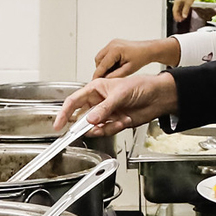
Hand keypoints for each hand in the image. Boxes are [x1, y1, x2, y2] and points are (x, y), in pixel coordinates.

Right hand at [54, 73, 178, 135]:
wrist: (158, 97)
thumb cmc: (140, 86)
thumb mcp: (120, 95)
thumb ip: (104, 109)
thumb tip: (90, 119)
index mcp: (95, 89)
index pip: (73, 101)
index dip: (64, 113)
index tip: (58, 124)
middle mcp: (98, 102)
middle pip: (82, 117)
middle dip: (85, 124)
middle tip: (86, 129)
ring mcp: (106, 113)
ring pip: (95, 126)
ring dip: (104, 126)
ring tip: (117, 120)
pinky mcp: (115, 122)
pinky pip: (107, 130)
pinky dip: (114, 128)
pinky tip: (124, 120)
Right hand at [92, 38, 180, 78]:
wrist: (148, 50)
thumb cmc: (141, 58)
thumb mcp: (128, 70)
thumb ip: (115, 75)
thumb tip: (105, 80)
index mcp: (115, 50)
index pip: (101, 65)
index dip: (98, 75)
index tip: (95, 82)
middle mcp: (112, 44)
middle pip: (98, 60)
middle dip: (100, 70)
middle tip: (106, 78)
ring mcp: (112, 43)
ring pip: (100, 57)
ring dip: (103, 65)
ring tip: (113, 72)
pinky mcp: (113, 44)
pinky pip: (105, 54)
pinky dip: (107, 61)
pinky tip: (115, 66)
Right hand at [172, 0, 198, 22]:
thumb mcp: (188, 4)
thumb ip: (185, 10)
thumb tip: (184, 16)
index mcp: (177, 1)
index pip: (175, 10)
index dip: (176, 16)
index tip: (178, 20)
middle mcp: (177, 0)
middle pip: (176, 9)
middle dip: (178, 15)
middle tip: (180, 20)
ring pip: (179, 7)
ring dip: (180, 12)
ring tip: (183, 17)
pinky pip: (181, 5)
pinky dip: (182, 9)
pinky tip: (185, 12)